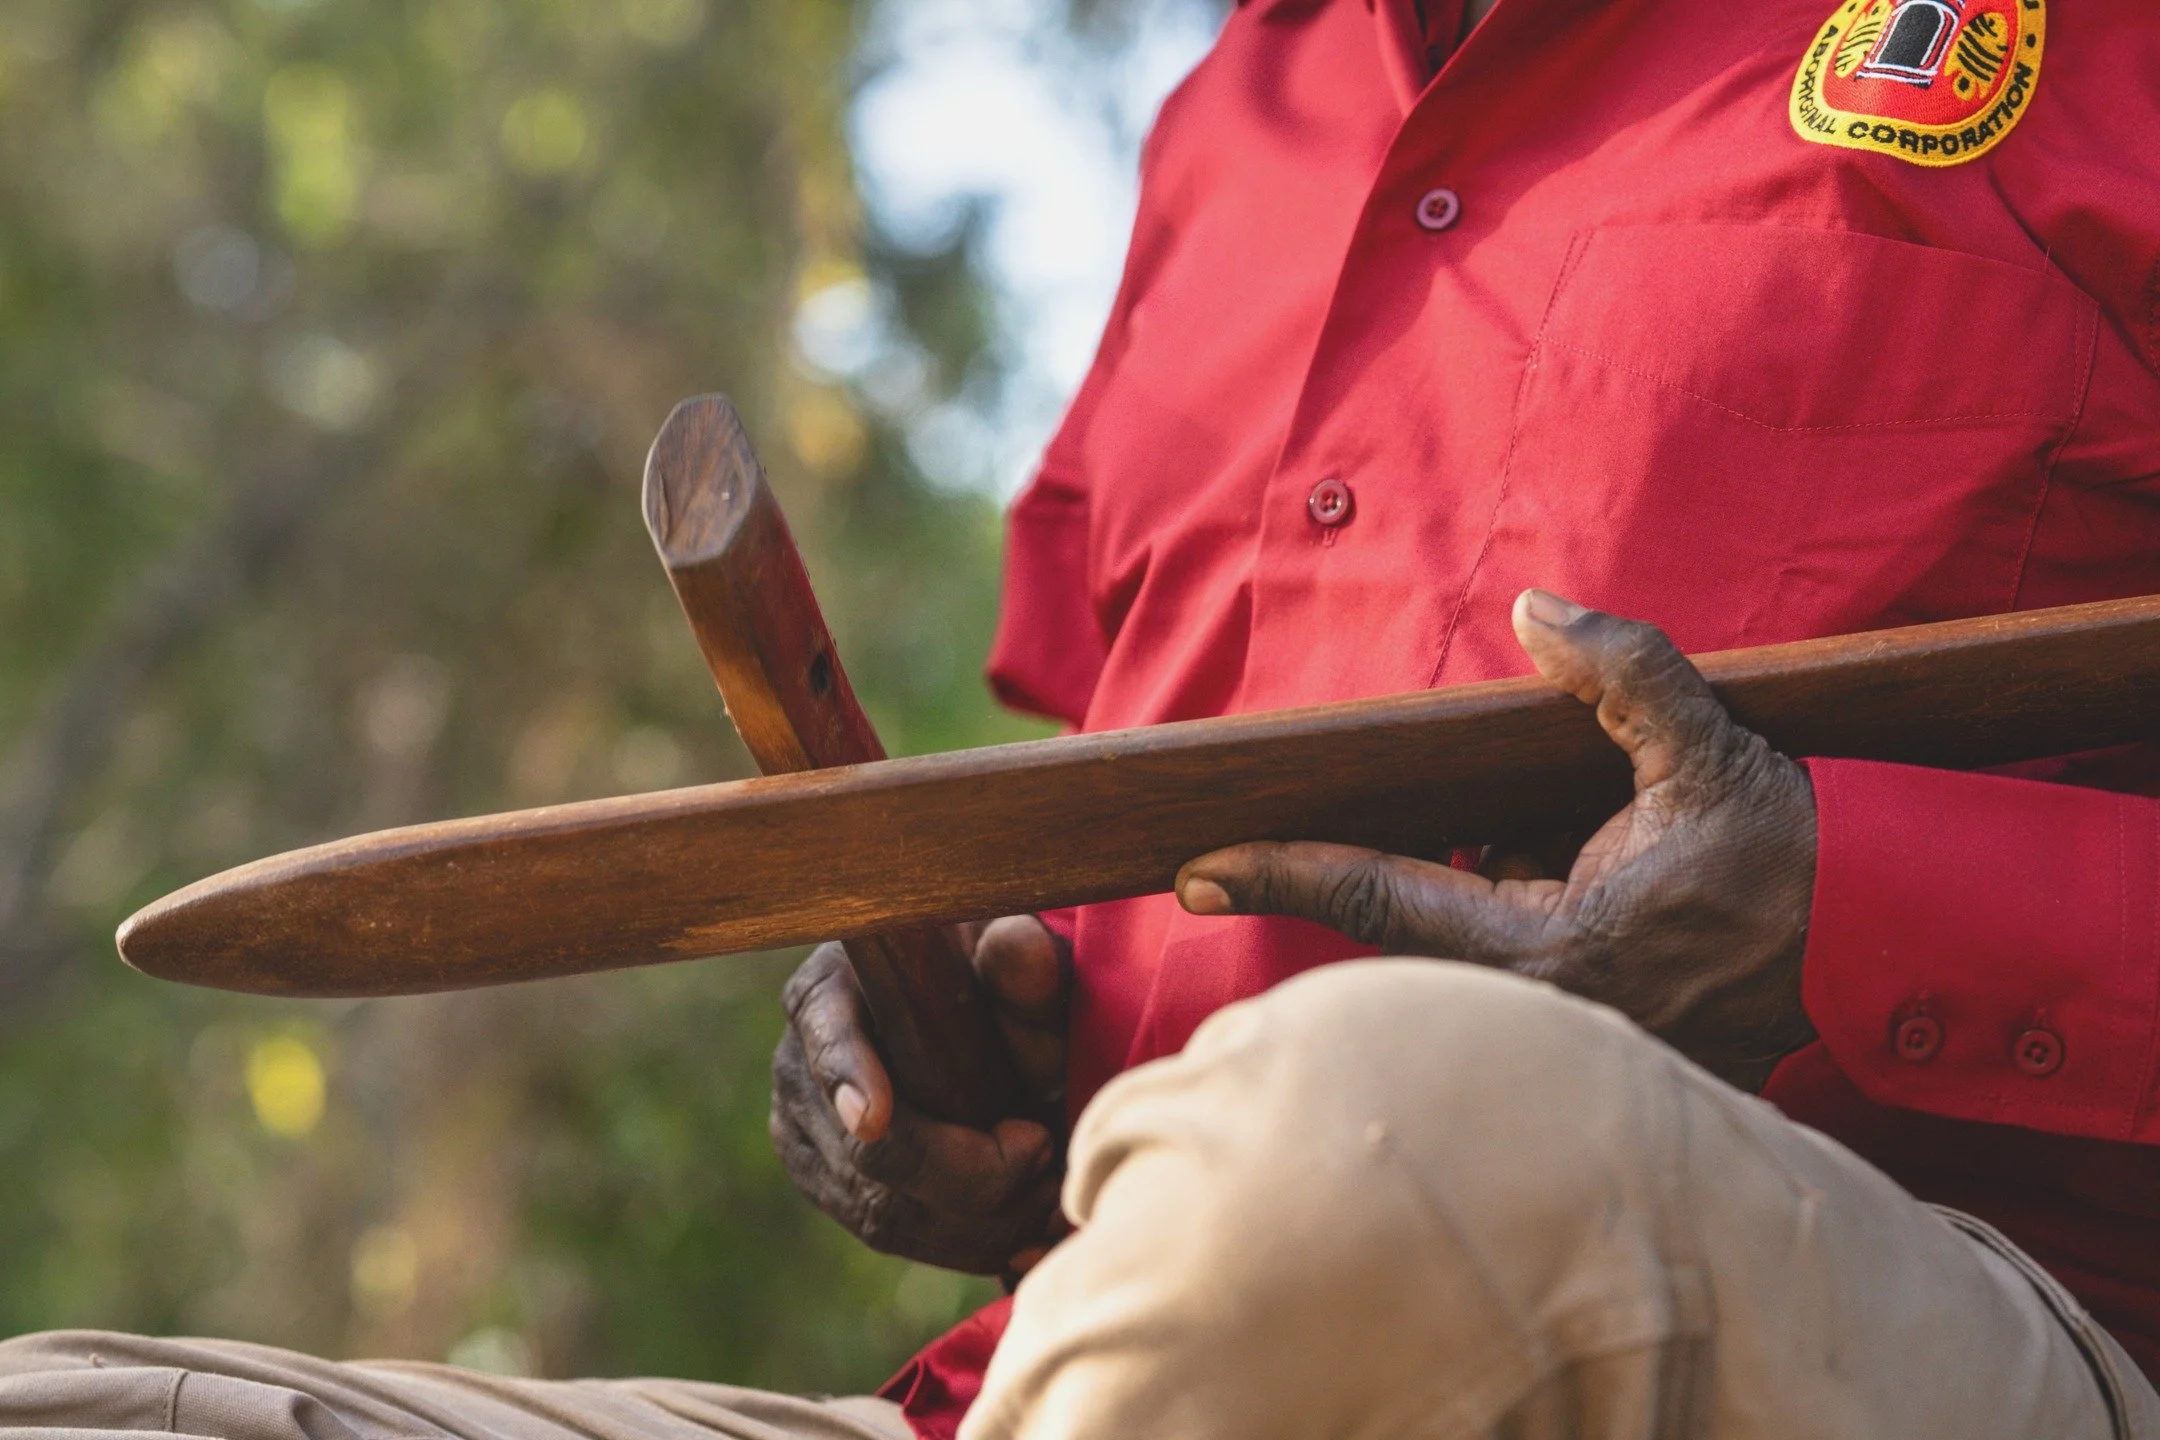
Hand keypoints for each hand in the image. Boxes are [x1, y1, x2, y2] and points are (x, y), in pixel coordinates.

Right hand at [769, 916, 1070, 1274]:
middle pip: (865, 1152)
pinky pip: (892, 1235)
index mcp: (830, 989)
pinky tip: (1024, 1234)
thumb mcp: (1013, 960)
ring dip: (977, 1220)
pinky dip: (964, 1244)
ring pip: (881, 1210)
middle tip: (1044, 1149)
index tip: (876, 1118)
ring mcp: (805, 1135)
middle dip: (966, 1172)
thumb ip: (1024, 960)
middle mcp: (798, 1065)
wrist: (974, 1022)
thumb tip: (1015, 945)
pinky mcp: (828, 1185)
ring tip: (1048, 1194)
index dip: (847, 1077)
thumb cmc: (991, 981)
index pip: (826, 1035)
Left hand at [1175, 590, 1818, 1089]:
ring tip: (1560, 828)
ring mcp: (1573, 1028)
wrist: (1893, 946)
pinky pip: (1518, 948)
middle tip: (1388, 811)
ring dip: (1480, 872)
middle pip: (1413, 923)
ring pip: (1467, 932)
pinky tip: (1581, 854)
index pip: (1380, 899)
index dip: (1282, 873)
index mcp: (1551, 949)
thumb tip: (1535, 610)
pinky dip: (1522, 893)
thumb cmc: (1798, 854)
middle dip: (1398, 858)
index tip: (1195, 868)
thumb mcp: (1712, 747)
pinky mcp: (1601, 1031)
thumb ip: (1623, 671)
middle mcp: (1545, 1006)